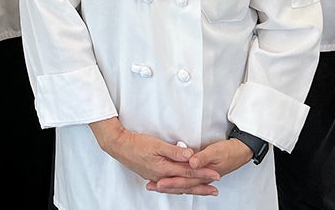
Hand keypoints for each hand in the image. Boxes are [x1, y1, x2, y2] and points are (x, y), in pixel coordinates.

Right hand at [89, 119, 220, 194]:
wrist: (119, 146)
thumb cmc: (136, 143)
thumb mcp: (156, 144)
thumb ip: (174, 151)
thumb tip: (190, 155)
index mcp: (164, 168)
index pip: (188, 172)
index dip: (203, 173)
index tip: (215, 175)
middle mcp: (161, 176)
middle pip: (185, 183)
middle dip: (201, 187)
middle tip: (215, 190)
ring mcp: (156, 178)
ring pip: (178, 186)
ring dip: (192, 189)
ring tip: (203, 190)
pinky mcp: (152, 176)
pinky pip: (170, 185)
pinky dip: (179, 188)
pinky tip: (182, 188)